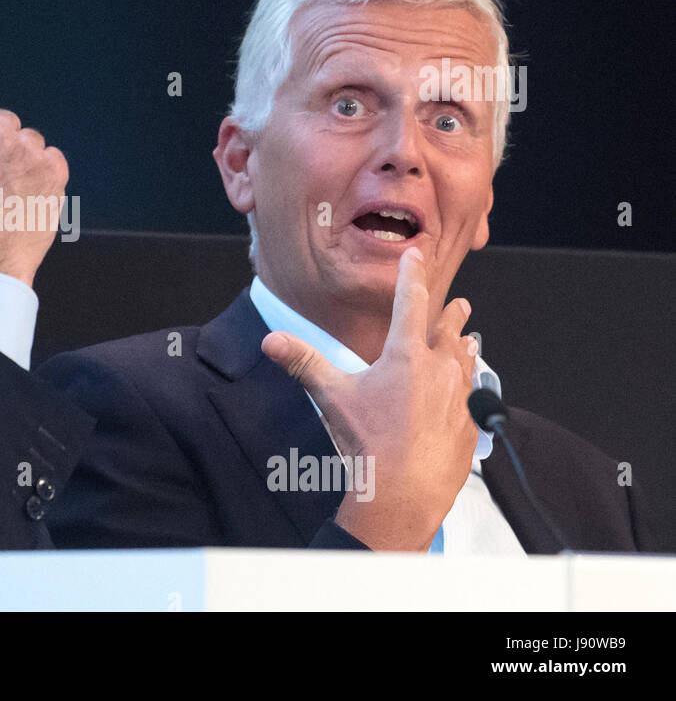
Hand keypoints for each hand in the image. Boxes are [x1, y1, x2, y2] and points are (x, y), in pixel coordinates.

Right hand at [259, 247, 479, 550]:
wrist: (406, 491)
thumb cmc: (369, 443)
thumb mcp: (332, 397)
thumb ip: (304, 363)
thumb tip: (271, 340)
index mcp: (406, 355)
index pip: (411, 302)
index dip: (412, 275)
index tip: (416, 256)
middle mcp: (440, 369)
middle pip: (449, 331)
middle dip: (452, 315)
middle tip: (460, 304)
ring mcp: (461, 397)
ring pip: (468, 362)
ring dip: (466, 348)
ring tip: (471, 340)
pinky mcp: (471, 425)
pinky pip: (475, 398)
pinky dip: (472, 388)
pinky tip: (470, 393)